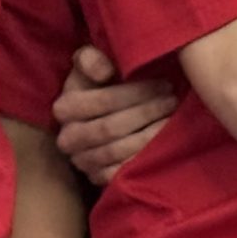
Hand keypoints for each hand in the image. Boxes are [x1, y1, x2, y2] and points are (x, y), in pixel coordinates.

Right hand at [54, 45, 175, 186]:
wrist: (100, 115)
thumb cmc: (101, 84)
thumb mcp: (91, 64)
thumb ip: (90, 59)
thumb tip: (104, 71)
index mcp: (64, 108)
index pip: (103, 101)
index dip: (136, 93)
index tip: (164, 84)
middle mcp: (67, 138)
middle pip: (111, 128)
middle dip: (147, 112)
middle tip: (172, 100)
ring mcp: (82, 161)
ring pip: (117, 151)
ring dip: (149, 135)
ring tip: (172, 118)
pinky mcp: (96, 178)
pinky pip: (120, 174)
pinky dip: (143, 159)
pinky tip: (162, 145)